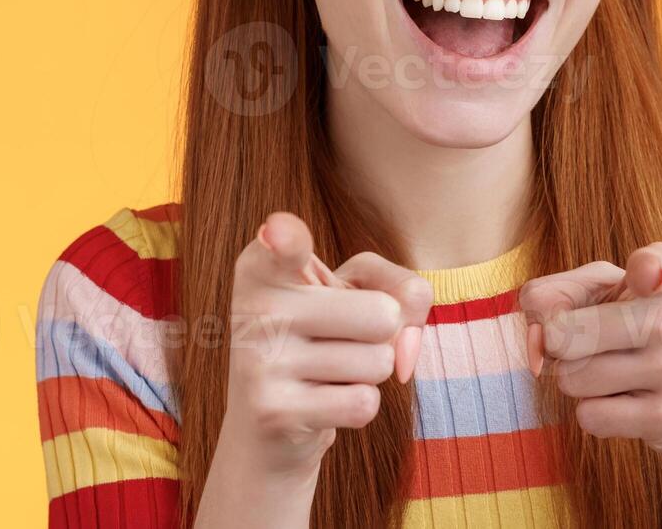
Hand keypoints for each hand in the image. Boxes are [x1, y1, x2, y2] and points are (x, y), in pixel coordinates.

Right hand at [217, 212, 433, 474]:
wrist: (265, 429)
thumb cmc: (324, 341)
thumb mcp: (361, 292)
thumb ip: (404, 290)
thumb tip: (406, 354)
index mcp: (266, 268)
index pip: (285, 243)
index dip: (287, 236)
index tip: (278, 232)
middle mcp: (255, 308)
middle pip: (384, 315)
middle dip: (381, 337)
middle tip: (337, 344)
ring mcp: (259, 361)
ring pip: (380, 363)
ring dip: (367, 374)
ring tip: (325, 375)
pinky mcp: (272, 413)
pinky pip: (364, 403)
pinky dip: (357, 407)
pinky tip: (320, 404)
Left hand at [519, 243, 661, 460]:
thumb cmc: (655, 333)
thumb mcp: (622, 291)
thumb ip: (564, 290)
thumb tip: (533, 325)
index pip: (651, 266)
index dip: (644, 270)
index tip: (646, 275)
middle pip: (562, 333)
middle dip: (562, 345)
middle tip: (596, 344)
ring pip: (573, 378)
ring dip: (580, 381)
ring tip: (619, 373)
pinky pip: (591, 416)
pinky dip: (597, 413)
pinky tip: (631, 402)